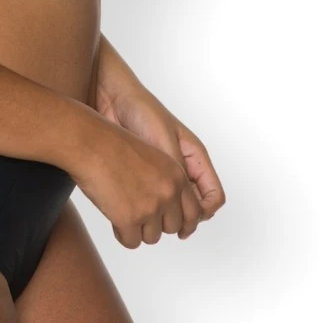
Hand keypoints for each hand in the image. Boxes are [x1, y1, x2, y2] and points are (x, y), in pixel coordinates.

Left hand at [99, 84, 226, 237]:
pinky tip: (132, 211)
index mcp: (195, 157)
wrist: (110, 98)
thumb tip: (184, 204)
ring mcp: (162, 173)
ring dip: (163, 218)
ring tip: (147, 218)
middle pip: (194, 208)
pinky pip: (151, 201)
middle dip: (183, 221)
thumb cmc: (140, 111)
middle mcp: (181, 168)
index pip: (212, 196)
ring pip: (173, 208)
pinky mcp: (141, 176)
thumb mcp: (164, 142)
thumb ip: (176, 171)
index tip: (185, 220)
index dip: (204, 212)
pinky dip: (145, 211)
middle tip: (164, 224)